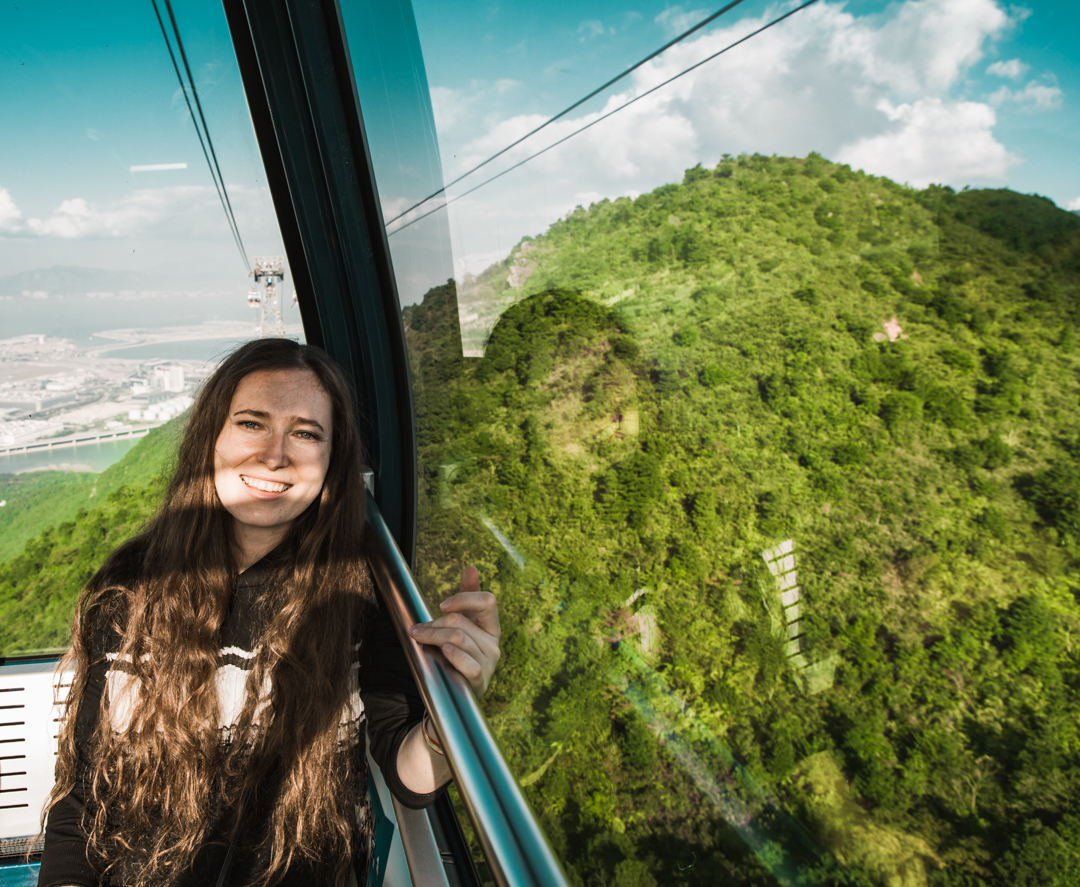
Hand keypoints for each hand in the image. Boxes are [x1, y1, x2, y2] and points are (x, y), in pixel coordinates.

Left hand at [409, 566, 500, 696]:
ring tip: (418, 638)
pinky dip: (455, 656)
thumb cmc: (456, 655)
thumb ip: (467, 598)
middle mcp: (494, 644)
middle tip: (417, 629)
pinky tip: (444, 652)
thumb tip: (472, 567)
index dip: (463, 598)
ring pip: (458, 639)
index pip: (487, 601)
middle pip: (461, 621)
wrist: (452, 693)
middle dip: (434, 623)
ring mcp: (489, 663)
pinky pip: (469, 663)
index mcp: (491, 627)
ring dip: (432, 636)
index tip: (441, 605)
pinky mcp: (481, 681)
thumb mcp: (462, 625)